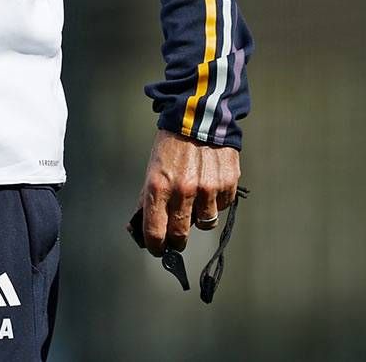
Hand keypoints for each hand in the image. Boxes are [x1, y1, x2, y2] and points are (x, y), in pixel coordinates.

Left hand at [130, 129, 240, 256]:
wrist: (198, 118)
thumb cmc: (171, 145)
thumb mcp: (152, 169)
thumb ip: (147, 199)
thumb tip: (137, 227)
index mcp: (158, 187)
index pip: (155, 232)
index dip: (155, 245)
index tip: (157, 248)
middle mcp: (183, 191)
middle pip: (180, 235)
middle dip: (177, 239)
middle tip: (176, 234)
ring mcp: (208, 189)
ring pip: (205, 223)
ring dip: (199, 217)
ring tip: (196, 200)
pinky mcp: (227, 185)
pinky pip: (221, 207)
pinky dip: (215, 202)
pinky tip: (210, 186)